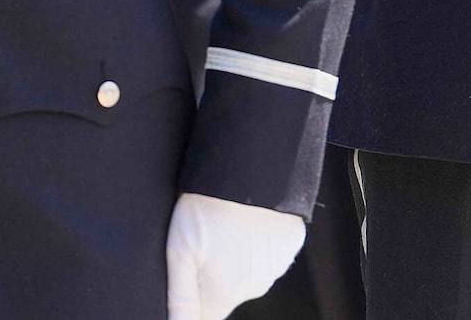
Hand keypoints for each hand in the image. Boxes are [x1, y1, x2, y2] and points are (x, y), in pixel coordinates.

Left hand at [165, 192, 304, 319]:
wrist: (250, 165)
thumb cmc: (207, 206)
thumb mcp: (178, 250)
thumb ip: (179, 299)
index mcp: (224, 293)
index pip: (206, 313)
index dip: (194, 296)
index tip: (189, 267)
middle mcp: (253, 287)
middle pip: (228, 290)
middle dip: (215, 272)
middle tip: (204, 236)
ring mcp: (276, 265)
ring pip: (250, 270)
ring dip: (238, 255)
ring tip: (225, 222)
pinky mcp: (291, 241)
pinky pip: (272, 249)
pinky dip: (260, 238)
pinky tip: (248, 216)